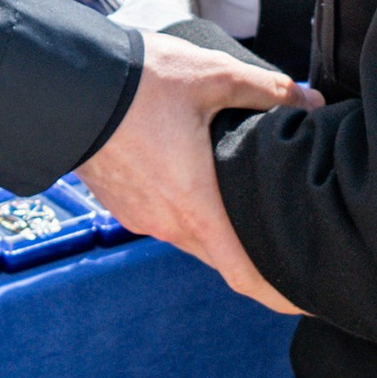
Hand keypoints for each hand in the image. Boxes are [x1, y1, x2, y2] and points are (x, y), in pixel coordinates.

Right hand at [84, 34, 307, 313]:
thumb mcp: (213, 76)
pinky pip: (162, 217)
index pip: (245, 276)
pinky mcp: (119, 202)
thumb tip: (310, 101)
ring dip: (216, 225)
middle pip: (222, 256)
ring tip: (239, 198)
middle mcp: (167, 223)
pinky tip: (191, 175)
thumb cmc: (140, 83)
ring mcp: (139, 215)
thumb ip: (267, 90)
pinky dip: (184, 208)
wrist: (65, 84)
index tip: (306, 302)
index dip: (280, 295)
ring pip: (191, 235)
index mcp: (197, 207)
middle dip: (253, 254)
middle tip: (285, 238)